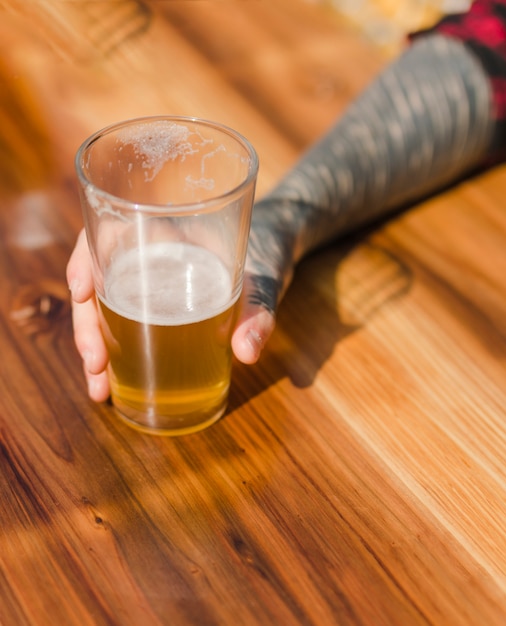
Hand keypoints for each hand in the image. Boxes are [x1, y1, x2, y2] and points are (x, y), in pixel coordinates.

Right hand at [66, 222, 289, 401]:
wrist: (274, 262)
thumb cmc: (266, 261)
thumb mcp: (265, 285)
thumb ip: (260, 314)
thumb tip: (247, 353)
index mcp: (169, 234)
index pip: (111, 232)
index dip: (85, 258)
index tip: (81, 292)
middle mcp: (150, 257)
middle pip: (99, 282)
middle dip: (86, 324)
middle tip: (95, 364)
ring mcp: (150, 285)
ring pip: (104, 309)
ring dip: (93, 347)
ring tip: (99, 389)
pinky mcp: (157, 310)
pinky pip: (125, 326)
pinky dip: (114, 354)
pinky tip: (112, 385)